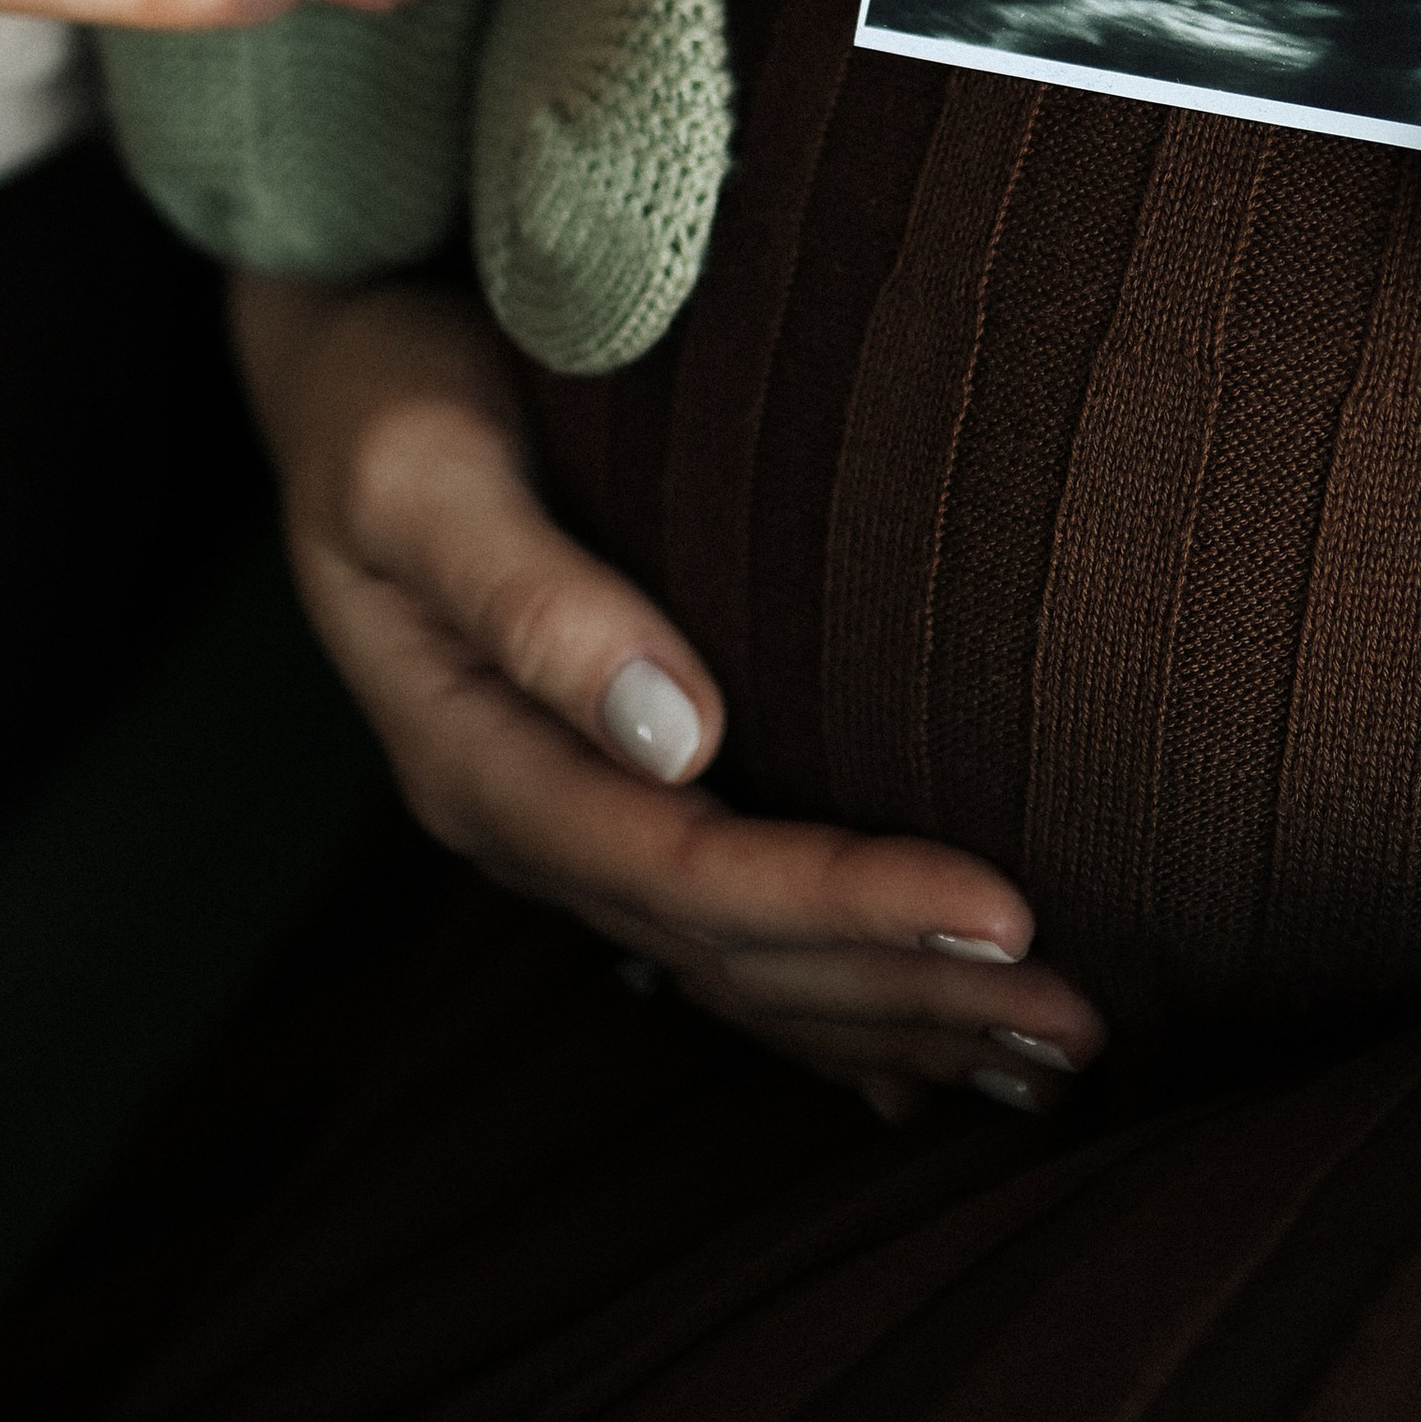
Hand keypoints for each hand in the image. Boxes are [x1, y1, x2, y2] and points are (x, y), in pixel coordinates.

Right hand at [231, 267, 1108, 1117]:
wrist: (339, 365)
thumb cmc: (385, 393)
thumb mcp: (421, 472)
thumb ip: (531, 597)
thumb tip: (677, 729)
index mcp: (477, 757)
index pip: (689, 870)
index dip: (847, 905)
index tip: (1004, 910)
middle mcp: (525, 815)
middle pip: (732, 950)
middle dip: (907, 993)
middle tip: (1082, 1017)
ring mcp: (563, 815)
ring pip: (741, 967)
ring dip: (896, 1017)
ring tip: (1052, 1055)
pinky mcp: (605, 788)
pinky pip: (725, 934)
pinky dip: (833, 1001)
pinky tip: (927, 1056)